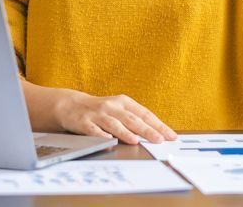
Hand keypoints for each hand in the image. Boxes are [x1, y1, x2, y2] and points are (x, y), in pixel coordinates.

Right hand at [55, 90, 177, 144]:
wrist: (71, 105)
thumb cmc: (101, 110)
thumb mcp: (119, 110)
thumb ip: (134, 120)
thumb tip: (157, 134)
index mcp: (124, 102)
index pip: (145, 114)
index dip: (158, 125)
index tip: (170, 136)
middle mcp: (112, 106)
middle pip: (132, 119)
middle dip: (147, 130)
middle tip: (159, 140)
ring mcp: (98, 113)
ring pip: (114, 123)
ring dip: (125, 132)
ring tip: (135, 140)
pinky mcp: (83, 122)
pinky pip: (93, 130)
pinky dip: (101, 135)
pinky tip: (108, 140)